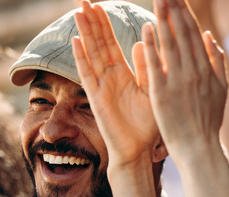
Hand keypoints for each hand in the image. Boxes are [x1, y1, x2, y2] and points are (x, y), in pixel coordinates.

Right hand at [72, 0, 161, 171]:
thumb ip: (146, 67)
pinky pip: (87, 74)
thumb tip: (142, 42)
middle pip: (98, 44)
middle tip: (84, 0)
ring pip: (91, 54)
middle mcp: (109, 78)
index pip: (111, 44)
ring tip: (79, 11)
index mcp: (123, 74)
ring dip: (85, 33)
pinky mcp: (96, 98)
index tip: (100, 5)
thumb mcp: (151, 91)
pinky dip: (81, 58)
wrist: (138, 150)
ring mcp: (100, 86)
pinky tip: (76, 41)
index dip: (105, 25)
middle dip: (92, 23)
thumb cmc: (148, 124)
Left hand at [141, 0, 226, 163]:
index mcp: (207, 70)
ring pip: (170, 44)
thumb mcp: (221, 91)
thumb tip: (209, 36)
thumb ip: (217, 62)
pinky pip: (156, 65)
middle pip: (182, 33)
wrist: (199, 148)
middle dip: (174, 8)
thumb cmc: (208, 122)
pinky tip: (147, 28)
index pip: (194, 34)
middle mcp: (194, 72)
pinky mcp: (163, 94)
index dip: (185, 12)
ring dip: (163, 19)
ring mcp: (179, 82)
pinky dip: (152, 46)